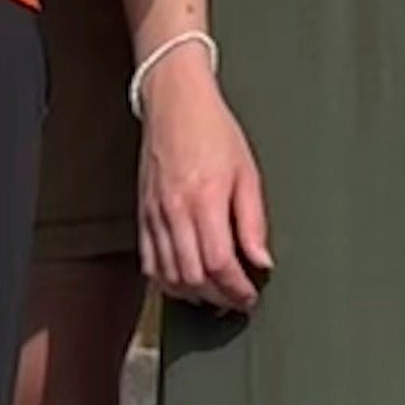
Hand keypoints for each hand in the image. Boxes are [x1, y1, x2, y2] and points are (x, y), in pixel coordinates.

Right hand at [136, 56, 268, 312]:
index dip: (236, 289)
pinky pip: (149, 262)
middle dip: (218, 297)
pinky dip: (167, 281)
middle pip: (192, 276)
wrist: (174, 104)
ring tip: (215, 295)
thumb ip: (253, 222)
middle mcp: (175, 211)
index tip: (250, 295)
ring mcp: (154, 214)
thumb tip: (261, 261)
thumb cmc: (213, 131)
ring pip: (168, 275)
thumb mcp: (247, 173)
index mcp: (205, 199)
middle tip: (237, 300)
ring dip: (192, 294)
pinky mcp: (142, 215)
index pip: (219, 263)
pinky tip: (185, 282)